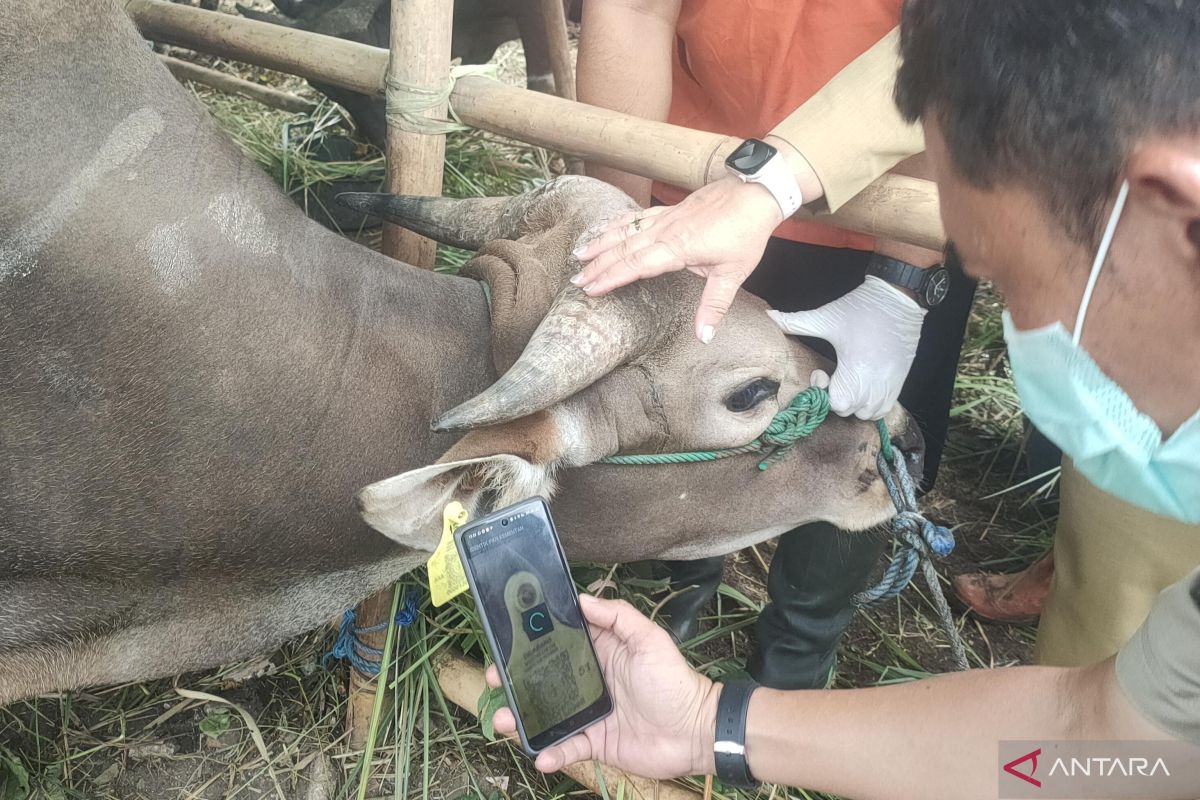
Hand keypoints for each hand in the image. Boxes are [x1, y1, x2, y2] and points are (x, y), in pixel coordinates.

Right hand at [486, 595, 719, 776]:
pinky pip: (567, 747)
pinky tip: (540, 756)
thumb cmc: (674, 681)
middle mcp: (589, 681)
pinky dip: (551, 753)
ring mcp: (589, 713)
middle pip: (544, 679)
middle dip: (516, 680)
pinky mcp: (595, 742)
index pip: (559, 642)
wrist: (696, 731)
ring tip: (504, 722)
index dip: (532, 641)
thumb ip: (618, 616)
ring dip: (523, 719)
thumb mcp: (649, 639)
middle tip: (496, 681)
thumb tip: (582, 599)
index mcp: (599, 653)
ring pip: (548, 714)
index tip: (507, 640)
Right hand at [570, 176, 783, 342]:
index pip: (637, 264)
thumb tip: (703, 337)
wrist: (755, 193)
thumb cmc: (746, 232)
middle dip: (598, 265)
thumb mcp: (733, 274)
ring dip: (601, 243)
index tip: (591, 289)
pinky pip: (635, 217)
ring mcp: (666, 218)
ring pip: (626, 230)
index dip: (611, 277)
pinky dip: (616, 224)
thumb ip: (714, 306)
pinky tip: (604, 228)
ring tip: (579, 254)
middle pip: (624, 248)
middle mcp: (666, 231)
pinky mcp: (669, 211)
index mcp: (678, 247)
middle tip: (576, 280)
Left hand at [768, 276, 925, 419]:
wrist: (899, 298)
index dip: (823, 392)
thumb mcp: (826, 317)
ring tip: (848, 383)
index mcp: (856, 369)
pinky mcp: (900, 381)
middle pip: (850, 411)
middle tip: (833, 377)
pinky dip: (872, 405)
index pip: (837, 404)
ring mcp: (890, 383)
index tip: (821, 372)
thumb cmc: (862, 308)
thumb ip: (795, 322)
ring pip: (868, 414)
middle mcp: (875, 382)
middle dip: (835, 398)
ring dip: (854, 405)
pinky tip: (863, 386)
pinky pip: (885, 409)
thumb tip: (768, 317)